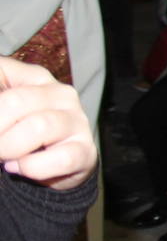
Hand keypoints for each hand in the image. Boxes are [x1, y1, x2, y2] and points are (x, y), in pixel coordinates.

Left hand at [0, 57, 96, 190]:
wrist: (57, 165)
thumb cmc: (20, 130)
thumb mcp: (5, 107)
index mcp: (35, 78)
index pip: (1, 73)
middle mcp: (61, 94)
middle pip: (16, 101)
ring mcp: (76, 121)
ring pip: (39, 126)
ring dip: (10, 147)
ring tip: (3, 156)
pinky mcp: (85, 150)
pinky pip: (60, 157)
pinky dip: (32, 167)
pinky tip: (19, 167)